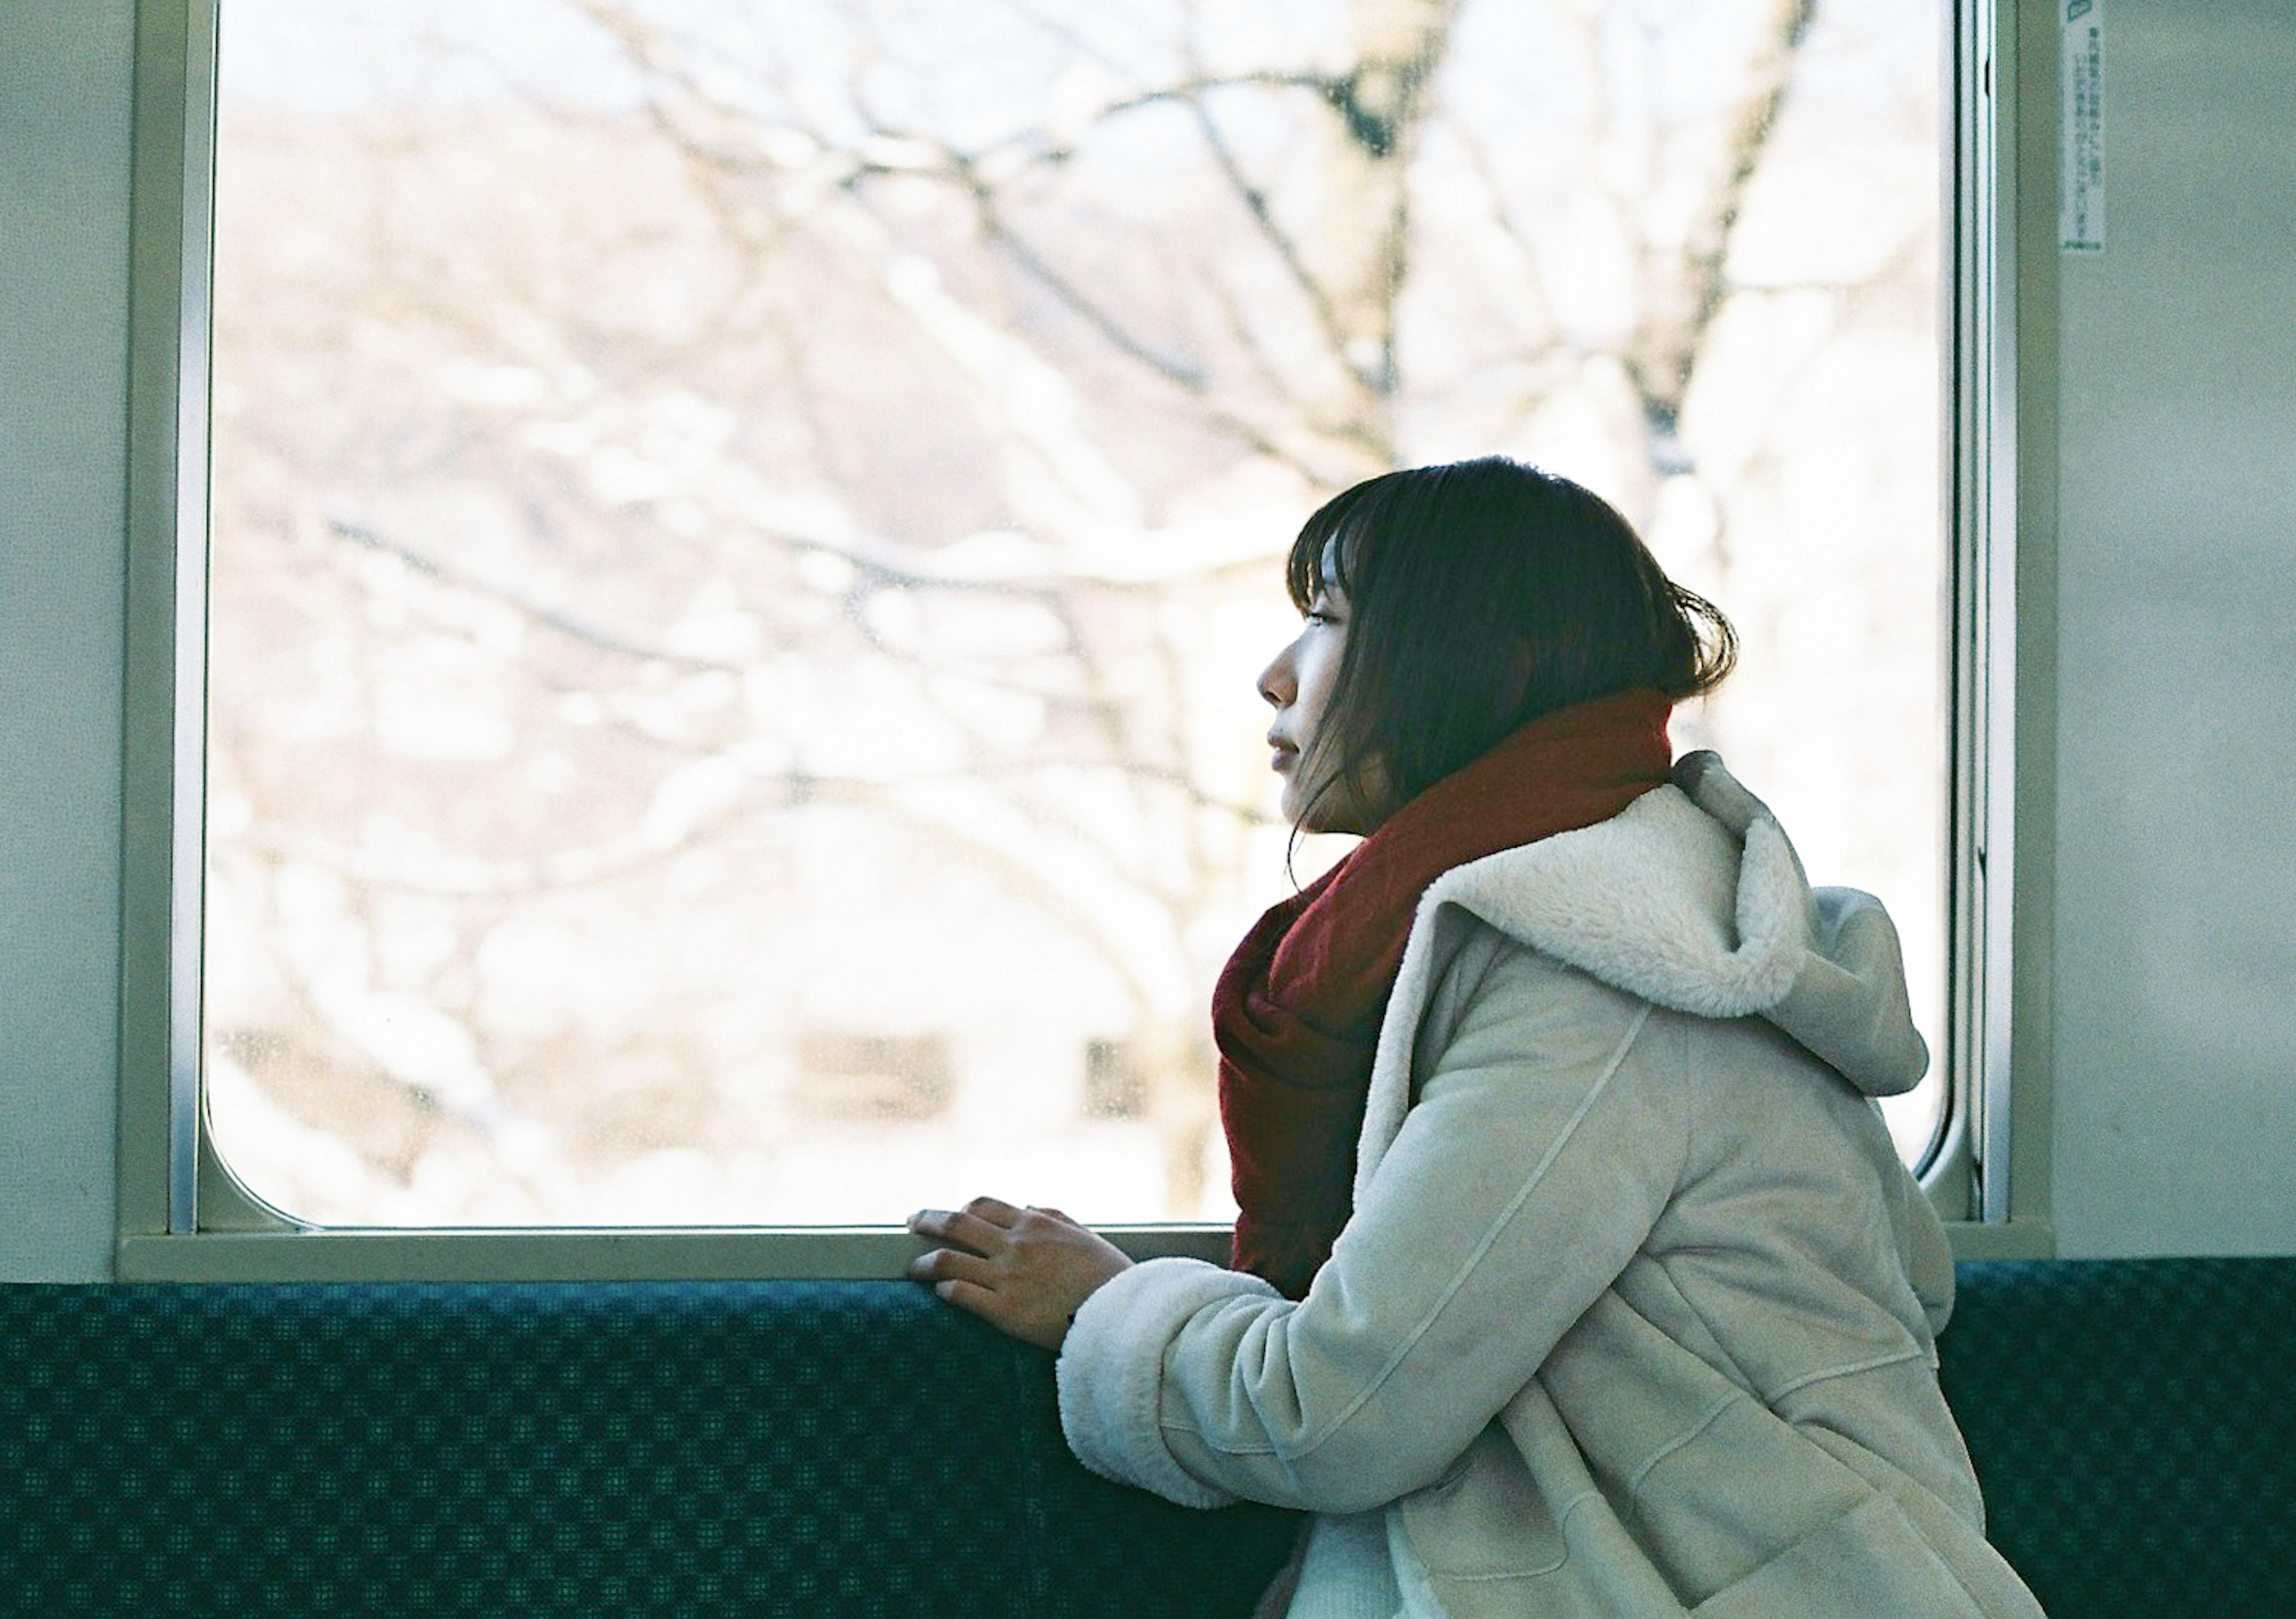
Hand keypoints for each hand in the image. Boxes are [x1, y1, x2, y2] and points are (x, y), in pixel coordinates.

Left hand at [907, 1195, 1134, 1348]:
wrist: (1121, 1316)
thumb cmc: (1109, 1278)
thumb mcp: (1085, 1237)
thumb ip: (1055, 1217)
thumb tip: (1029, 1205)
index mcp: (1035, 1225)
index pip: (983, 1206)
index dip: (958, 1209)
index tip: (946, 1215)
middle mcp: (1016, 1245)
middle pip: (956, 1224)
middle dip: (926, 1221)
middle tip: (911, 1224)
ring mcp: (1007, 1278)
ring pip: (948, 1260)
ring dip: (925, 1263)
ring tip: (914, 1269)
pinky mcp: (1004, 1311)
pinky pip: (960, 1295)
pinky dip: (944, 1291)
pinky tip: (940, 1294)